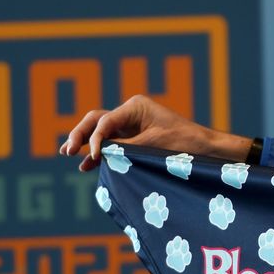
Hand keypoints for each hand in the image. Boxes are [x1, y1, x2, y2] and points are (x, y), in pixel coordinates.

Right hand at [59, 95, 253, 170]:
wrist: (207, 150)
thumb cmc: (184, 144)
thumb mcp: (151, 147)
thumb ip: (123, 149)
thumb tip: (96, 154)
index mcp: (135, 107)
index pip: (105, 121)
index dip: (94, 139)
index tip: (92, 156)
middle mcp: (131, 113)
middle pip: (96, 121)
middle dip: (80, 135)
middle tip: (66, 151)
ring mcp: (132, 126)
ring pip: (101, 132)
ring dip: (86, 144)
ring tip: (69, 155)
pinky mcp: (135, 139)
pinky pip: (112, 144)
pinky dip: (101, 153)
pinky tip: (87, 165)